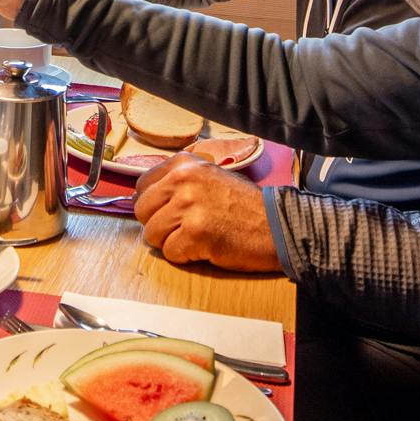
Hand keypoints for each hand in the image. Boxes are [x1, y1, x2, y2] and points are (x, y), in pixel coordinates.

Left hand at [133, 157, 278, 270]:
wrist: (277, 226)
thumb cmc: (245, 206)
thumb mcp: (210, 177)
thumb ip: (178, 182)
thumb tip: (144, 196)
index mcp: (184, 164)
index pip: (142, 186)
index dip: (154, 205)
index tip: (171, 212)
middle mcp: (183, 180)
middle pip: (142, 211)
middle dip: (159, 225)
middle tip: (186, 228)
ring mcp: (188, 206)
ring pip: (152, 234)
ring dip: (172, 242)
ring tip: (199, 236)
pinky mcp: (195, 233)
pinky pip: (170, 253)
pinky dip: (186, 256)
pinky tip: (206, 246)